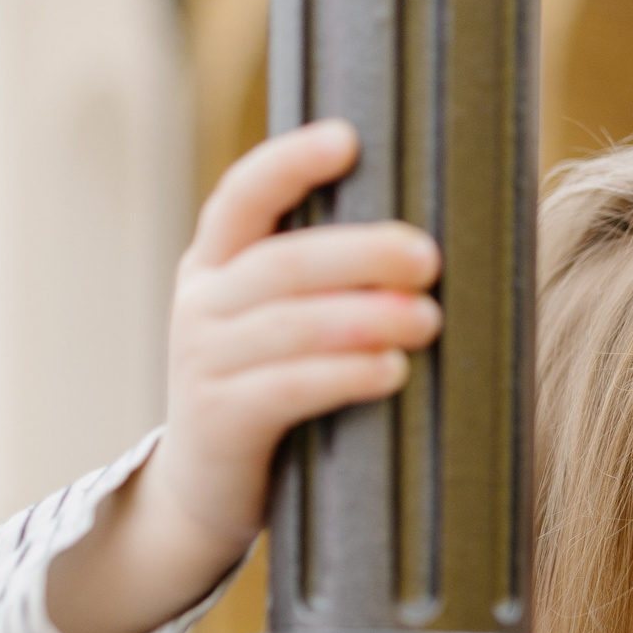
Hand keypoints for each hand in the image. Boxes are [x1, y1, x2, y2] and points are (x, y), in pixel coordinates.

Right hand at [48, 120, 441, 632]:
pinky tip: (390, 372)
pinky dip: (342, 376)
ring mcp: (203, 363)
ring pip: (287, 325)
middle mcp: (201, 304)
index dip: (290, 163)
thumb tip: (431, 246)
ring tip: (428, 320)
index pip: (243, 196)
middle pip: (282, 262)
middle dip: (359, 253)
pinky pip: (286, 390)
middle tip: (428, 257)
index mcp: (216, 266)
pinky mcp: (219, 421)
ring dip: (364, 318)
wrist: (201, 494)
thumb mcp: (280, 328)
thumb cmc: (269, 395)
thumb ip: (323, 286)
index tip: (348, 138)